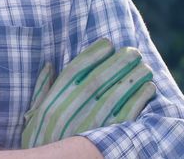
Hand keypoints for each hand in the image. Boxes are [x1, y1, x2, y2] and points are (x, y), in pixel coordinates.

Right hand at [21, 38, 155, 148]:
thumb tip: (49, 65)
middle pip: (100, 77)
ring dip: (133, 77)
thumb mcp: (35, 115)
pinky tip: (149, 88)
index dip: (94, 53)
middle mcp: (72, 109)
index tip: (108, 43)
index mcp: (55, 100)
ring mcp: (91, 123)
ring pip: (117, 93)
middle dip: (118, 61)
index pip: (76, 69)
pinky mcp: (108, 138)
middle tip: (133, 51)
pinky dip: (140, 99)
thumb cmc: (43, 140)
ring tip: (144, 67)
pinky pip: (128, 114)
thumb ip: (42, 89)